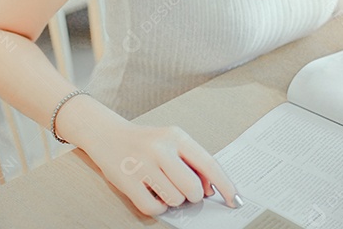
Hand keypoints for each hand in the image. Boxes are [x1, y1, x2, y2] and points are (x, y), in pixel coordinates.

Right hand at [62, 101, 240, 216]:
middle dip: (192, 196)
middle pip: (193, 189)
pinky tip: (151, 193)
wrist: (107, 134)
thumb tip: (211, 190)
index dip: (226, 185)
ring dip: (172, 200)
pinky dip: (157, 207)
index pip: (209, 164)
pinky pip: (154, 208)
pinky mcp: (127, 181)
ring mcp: (143, 165)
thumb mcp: (172, 142)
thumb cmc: (146, 142)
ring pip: (175, 200)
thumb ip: (193, 162)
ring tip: (160, 185)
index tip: (235, 200)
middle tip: (183, 189)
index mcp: (177, 136)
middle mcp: (160, 148)